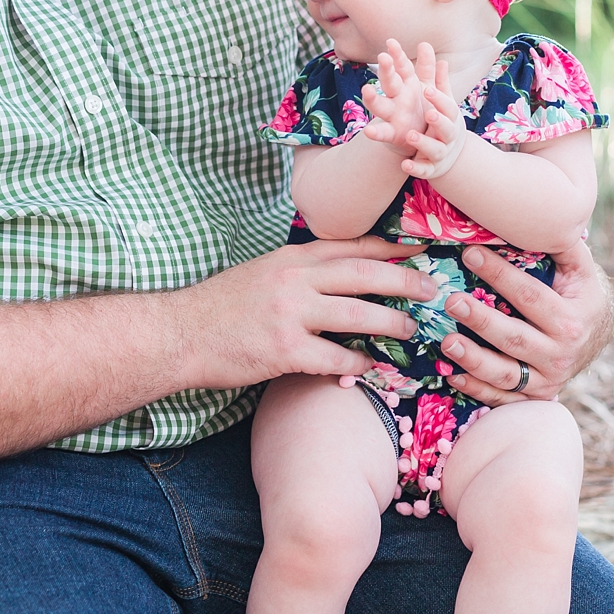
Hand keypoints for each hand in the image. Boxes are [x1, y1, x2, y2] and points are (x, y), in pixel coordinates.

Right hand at [176, 237, 435, 388]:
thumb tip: (342, 278)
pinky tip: (373, 368)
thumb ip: (301, 272)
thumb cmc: (221, 306)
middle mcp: (295, 279)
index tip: (421, 246)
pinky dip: (360, 364)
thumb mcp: (262, 272)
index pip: (352, 245)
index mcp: (292, 257)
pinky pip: (337, 358)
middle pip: (366, 274)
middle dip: (406, 280)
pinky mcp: (285, 350)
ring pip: (359, 315)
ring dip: (392, 324)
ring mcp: (291, 314)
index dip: (392, 245)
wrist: (180, 333)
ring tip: (412, 330)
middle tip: (432, 289)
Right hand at [360, 39, 430, 156]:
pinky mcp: (392, 133)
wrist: (418, 137)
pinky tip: (368, 132)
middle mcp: (396, 97)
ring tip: (367, 89)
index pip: (402, 67)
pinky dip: (375, 133)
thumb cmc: (420, 107)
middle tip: (383, 57)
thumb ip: (427, 67)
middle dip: (386, 70)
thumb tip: (425, 43)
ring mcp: (392, 115)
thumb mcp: (427, 86)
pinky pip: (383, 133)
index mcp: (406, 84)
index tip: (391, 42)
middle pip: (389, 82)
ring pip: (380, 105)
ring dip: (372, 98)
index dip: (397, 55)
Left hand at [400, 44, 465, 179]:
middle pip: (445, 126)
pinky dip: (415, 169)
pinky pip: (423, 170)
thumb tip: (429, 48)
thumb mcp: (438, 100)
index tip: (428, 90)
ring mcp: (437, 152)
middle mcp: (444, 134)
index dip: (439, 99)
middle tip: (429, 113)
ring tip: (409, 135)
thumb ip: (435, 78)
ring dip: (422, 142)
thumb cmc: (441, 122)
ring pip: (432, 149)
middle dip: (438, 120)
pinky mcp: (428, 168)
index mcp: (448, 116)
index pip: (447, 106)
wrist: (448, 156)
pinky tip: (404, 167)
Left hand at [433, 238, 613, 402]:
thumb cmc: (580, 294)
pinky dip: (476, 390)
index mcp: (572, 320)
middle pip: (515, 338)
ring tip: (445, 341)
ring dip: (473, 360)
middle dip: (481, 320)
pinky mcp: (534, 397)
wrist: (596, 337)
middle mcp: (561, 354)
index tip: (469, 254)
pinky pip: (502, 398)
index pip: (530, 295)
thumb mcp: (580, 269)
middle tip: (451, 301)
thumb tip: (542, 214)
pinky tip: (451, 374)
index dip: (499, 274)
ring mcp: (547, 379)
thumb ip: (563, 245)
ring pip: (506, 374)